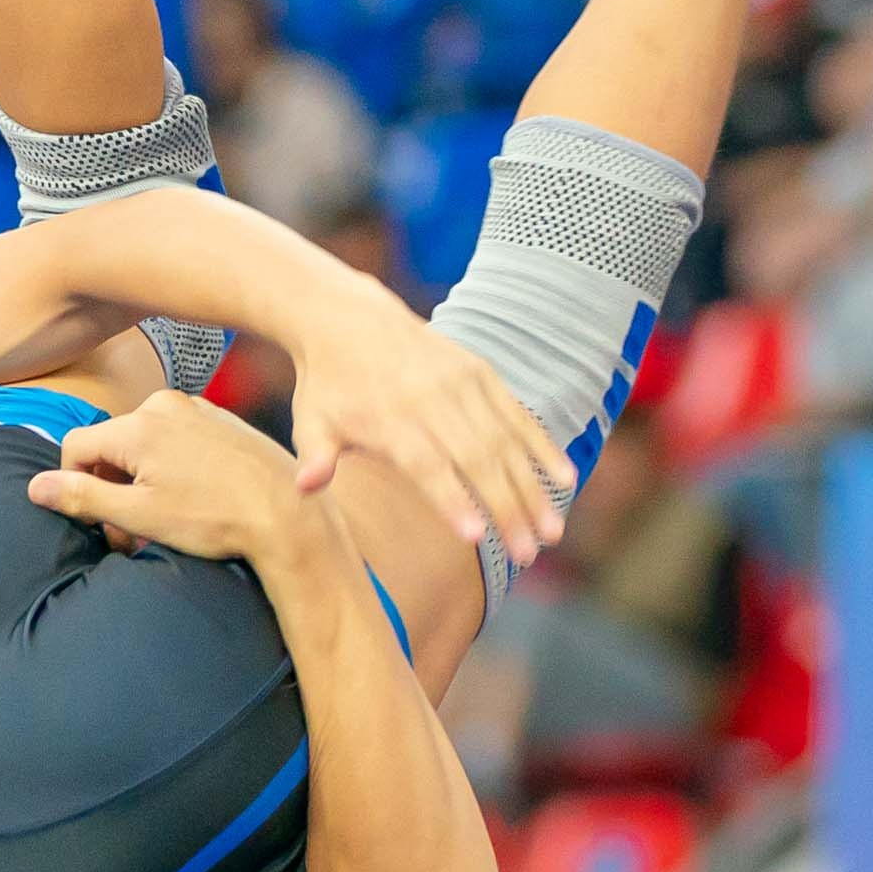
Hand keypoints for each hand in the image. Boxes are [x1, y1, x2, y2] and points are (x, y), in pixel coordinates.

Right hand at [28, 390, 305, 564]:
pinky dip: (171, 466)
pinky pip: (176, 439)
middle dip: (112, 487)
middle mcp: (162, 405)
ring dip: (141, 479)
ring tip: (166, 517)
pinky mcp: (221, 418)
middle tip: (133, 532)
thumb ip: (84, 497)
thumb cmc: (214, 518)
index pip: (75, 447)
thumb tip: (36, 487)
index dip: (76, 488)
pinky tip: (195, 498)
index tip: (102, 523)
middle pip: (110, 444)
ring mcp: (196, 408)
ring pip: (144, 443)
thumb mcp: (140, 515)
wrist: (289, 513)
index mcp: (136, 426)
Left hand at [287, 285, 572, 562]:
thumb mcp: (310, 421)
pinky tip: (566, 478)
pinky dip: (542, 445)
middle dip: (507, 509)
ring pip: (506, 442)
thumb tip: (306, 487)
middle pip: (477, 461)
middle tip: (531, 554)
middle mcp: (432, 401)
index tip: (476, 537)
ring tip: (554, 532)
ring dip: (534, 488)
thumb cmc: (327, 386)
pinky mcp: (480, 373)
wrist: (347, 318)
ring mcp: (461, 384)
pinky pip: (517, 413)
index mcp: (390, 421)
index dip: (452, 501)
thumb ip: (315, 456)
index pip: (427, 467)